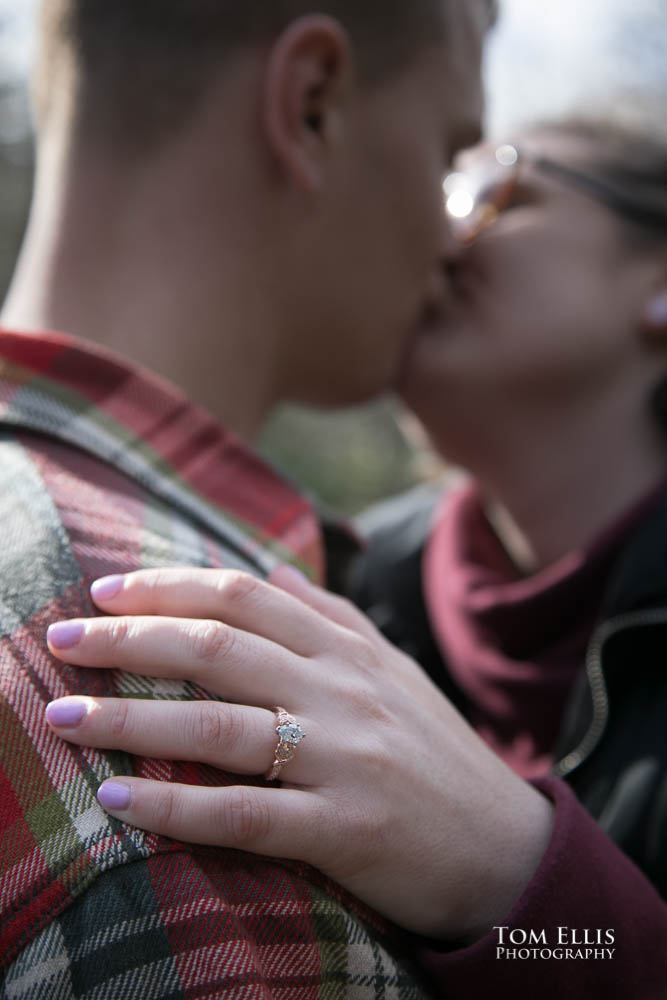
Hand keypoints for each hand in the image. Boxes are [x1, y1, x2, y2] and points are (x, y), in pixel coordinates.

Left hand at [45, 567, 553, 940]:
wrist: (505, 846)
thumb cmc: (437, 753)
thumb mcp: (393, 669)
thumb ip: (331, 617)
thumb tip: (273, 569)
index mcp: (348, 651)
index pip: (244, 596)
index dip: (169, 587)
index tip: (106, 591)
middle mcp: (341, 693)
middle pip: (218, 649)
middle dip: (130, 641)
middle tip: (62, 641)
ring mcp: (341, 761)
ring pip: (219, 727)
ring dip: (132, 720)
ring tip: (65, 718)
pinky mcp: (343, 830)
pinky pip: (245, 815)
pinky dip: (176, 808)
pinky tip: (120, 799)